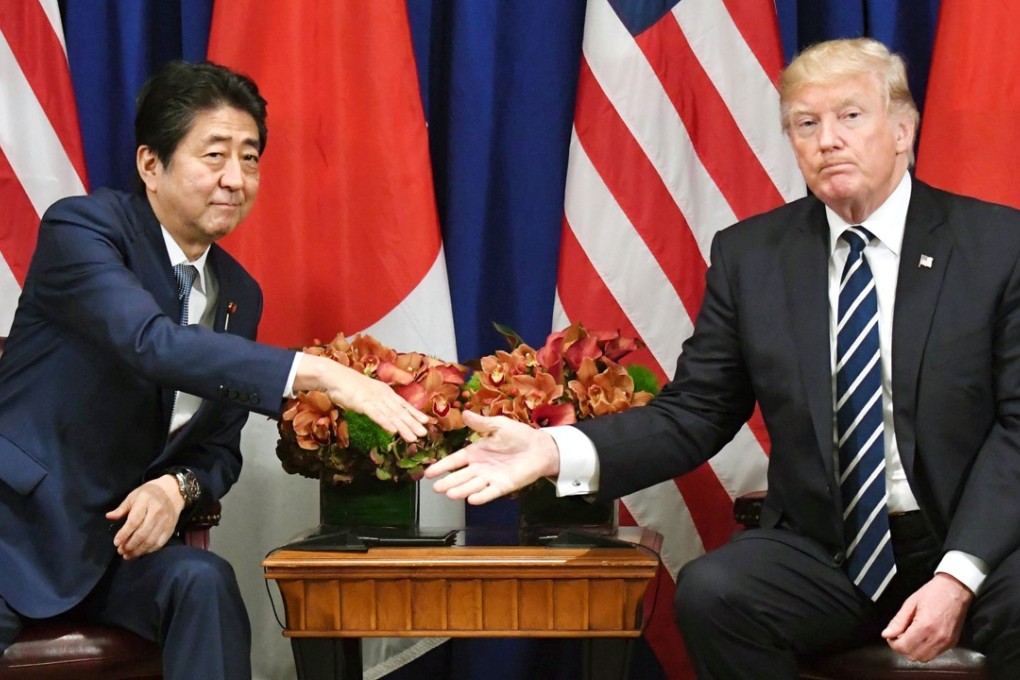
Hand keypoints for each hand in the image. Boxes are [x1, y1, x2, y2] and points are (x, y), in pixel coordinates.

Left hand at [106, 476, 183, 558]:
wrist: (174, 491)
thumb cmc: (150, 493)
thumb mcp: (134, 496)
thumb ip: (122, 508)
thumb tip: (109, 517)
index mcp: (145, 502)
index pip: (134, 521)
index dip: (124, 533)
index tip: (116, 542)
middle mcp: (157, 513)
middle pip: (142, 533)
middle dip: (129, 545)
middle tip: (120, 551)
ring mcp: (165, 522)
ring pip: (150, 541)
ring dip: (138, 551)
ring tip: (128, 555)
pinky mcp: (170, 529)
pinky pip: (159, 543)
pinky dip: (148, 551)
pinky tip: (140, 552)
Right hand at [295, 354, 428, 441]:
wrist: (334, 376)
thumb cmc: (349, 385)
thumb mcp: (368, 393)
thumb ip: (378, 402)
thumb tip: (386, 410)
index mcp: (385, 392)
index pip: (403, 404)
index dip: (415, 413)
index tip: (426, 421)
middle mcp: (383, 395)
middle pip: (400, 412)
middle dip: (413, 423)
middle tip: (424, 433)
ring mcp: (373, 399)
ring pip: (391, 415)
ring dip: (403, 427)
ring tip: (413, 437)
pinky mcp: (362, 403)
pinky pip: (376, 415)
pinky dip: (385, 422)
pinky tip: (393, 431)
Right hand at [424, 411, 560, 503]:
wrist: (539, 447)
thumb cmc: (518, 435)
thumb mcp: (498, 425)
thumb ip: (481, 423)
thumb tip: (465, 413)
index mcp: (475, 452)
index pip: (455, 461)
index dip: (442, 466)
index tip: (429, 473)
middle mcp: (480, 467)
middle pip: (460, 476)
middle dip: (448, 482)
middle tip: (436, 488)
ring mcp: (490, 478)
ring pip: (472, 486)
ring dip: (461, 490)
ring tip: (449, 493)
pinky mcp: (503, 486)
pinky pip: (490, 492)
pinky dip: (481, 496)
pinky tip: (471, 500)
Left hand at [881, 573, 973, 661]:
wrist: (956, 589)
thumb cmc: (934, 593)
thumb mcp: (910, 603)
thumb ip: (898, 621)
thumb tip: (887, 634)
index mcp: (925, 626)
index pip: (904, 647)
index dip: (893, 643)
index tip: (890, 636)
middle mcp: (937, 638)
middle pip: (913, 656)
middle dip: (902, 648)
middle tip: (898, 636)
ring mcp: (946, 642)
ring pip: (924, 658)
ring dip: (913, 651)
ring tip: (909, 636)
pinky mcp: (952, 643)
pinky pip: (935, 654)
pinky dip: (924, 650)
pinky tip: (921, 638)